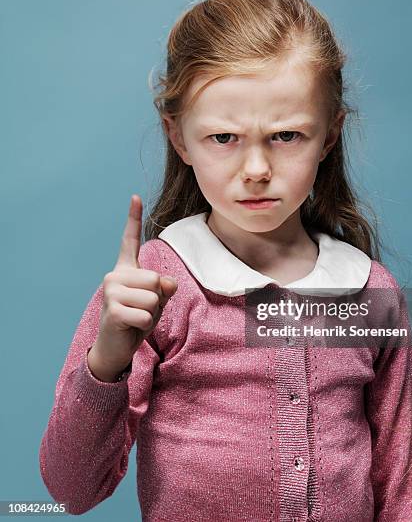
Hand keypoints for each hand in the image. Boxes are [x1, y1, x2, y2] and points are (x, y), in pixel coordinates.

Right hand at [88, 194, 176, 380]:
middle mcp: (114, 276)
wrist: (114, 348)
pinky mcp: (112, 310)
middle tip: (142, 310)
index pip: (129, 240)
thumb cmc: (136, 321)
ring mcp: (110, 292)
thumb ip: (164, 287)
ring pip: (153, 298)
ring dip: (152, 313)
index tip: (135, 196)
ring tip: (137, 318)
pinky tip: (132, 328)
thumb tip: (167, 284)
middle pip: (156, 278)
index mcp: (125, 269)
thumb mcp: (156, 301)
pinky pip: (147, 315)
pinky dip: (146, 326)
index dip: (133, 218)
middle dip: (158, 299)